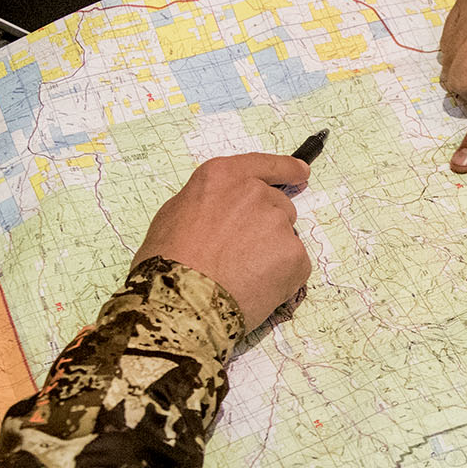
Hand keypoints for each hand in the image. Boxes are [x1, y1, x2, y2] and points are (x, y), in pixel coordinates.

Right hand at [132, 154, 312, 328]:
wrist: (181, 302)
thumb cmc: (166, 263)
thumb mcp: (174, 215)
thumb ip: (208, 203)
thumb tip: (222, 208)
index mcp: (224, 178)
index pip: (263, 165)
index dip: (284, 169)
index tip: (300, 171)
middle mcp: (255, 193)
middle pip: (278, 205)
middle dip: (265, 227)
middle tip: (238, 255)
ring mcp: (278, 223)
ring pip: (285, 238)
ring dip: (271, 254)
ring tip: (239, 276)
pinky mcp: (294, 255)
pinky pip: (295, 266)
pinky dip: (282, 279)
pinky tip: (255, 290)